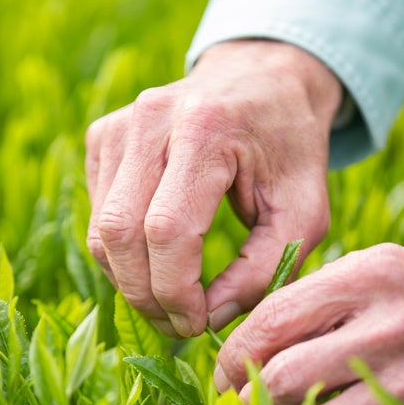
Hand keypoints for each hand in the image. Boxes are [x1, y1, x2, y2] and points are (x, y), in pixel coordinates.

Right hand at [85, 40, 341, 336]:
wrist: (265, 78)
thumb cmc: (290, 150)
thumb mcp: (304, 212)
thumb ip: (265, 269)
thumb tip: (212, 317)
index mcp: (207, 129)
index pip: (167, 230)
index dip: (175, 291)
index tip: (199, 324)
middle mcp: (152, 120)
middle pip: (121, 234)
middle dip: (146, 296)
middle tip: (180, 326)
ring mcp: (120, 125)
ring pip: (101, 231)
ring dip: (130, 282)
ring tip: (170, 301)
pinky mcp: (103, 136)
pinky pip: (98, 215)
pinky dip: (123, 254)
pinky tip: (159, 260)